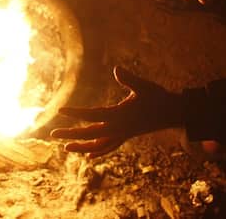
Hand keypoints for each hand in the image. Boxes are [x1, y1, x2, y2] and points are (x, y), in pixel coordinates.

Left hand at [51, 67, 182, 157]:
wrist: (174, 113)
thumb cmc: (158, 97)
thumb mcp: (144, 86)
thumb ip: (129, 79)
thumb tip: (117, 69)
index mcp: (120, 115)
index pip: (92, 115)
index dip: (75, 113)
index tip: (60, 111)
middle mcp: (118, 128)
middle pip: (89, 133)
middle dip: (70, 133)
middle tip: (51, 133)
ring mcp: (122, 134)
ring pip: (97, 145)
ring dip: (81, 146)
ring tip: (65, 147)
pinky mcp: (126, 136)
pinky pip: (109, 147)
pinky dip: (98, 151)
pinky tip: (89, 156)